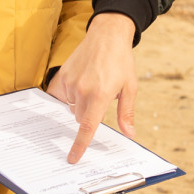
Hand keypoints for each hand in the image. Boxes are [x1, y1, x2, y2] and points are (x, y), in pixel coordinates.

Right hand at [46, 12, 137, 163]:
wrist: (107, 35)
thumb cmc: (121, 61)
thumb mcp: (130, 87)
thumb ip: (127, 113)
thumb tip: (130, 133)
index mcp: (100, 95)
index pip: (87, 127)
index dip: (80, 145)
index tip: (73, 158)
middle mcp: (82, 90)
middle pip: (81, 119)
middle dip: (90, 115)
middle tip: (101, 98)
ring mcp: (70, 82)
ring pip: (72, 108)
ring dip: (81, 104)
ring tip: (93, 85)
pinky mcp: (62, 75)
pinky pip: (63, 95)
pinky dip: (72, 94)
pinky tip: (83, 81)